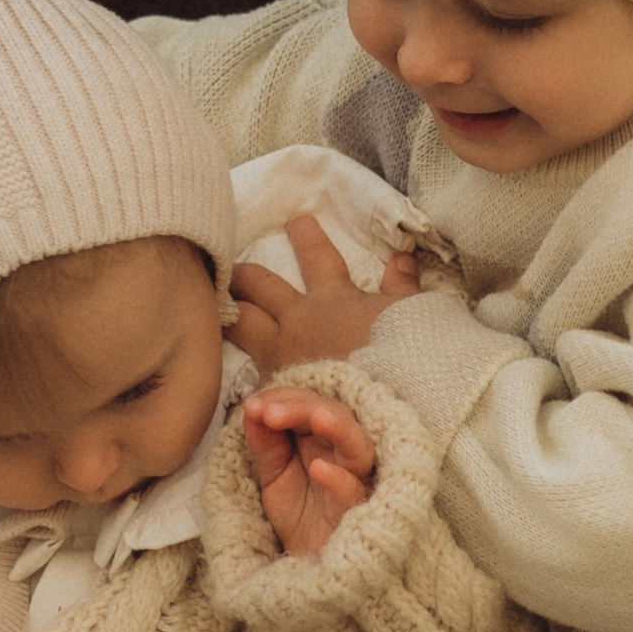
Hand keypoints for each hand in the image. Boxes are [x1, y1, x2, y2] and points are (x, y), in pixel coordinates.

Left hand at [227, 216, 419, 378]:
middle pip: (258, 284)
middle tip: (232, 266)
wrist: (389, 411)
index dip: (306, 235)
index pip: (315, 257)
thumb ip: (402, 289)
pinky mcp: (272, 392)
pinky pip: (246, 369)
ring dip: (229, 310)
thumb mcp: (414, 318)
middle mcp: (299, 322)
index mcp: (333, 299)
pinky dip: (238, 358)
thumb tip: (401, 259)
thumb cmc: (407, 361)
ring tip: (219, 305)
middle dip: (244, 272)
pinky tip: (230, 360)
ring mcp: (280, 356)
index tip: (296, 220)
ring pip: (239, 322)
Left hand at [243, 390, 375, 557]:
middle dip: (301, 407)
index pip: (312, 404)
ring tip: (315, 417)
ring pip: (359, 447)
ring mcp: (355, 482)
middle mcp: (345, 455)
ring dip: (337, 427)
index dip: (284, 398)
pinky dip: (340, 479)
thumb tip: (251, 408)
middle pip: (337, 415)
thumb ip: (265, 444)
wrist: (308, 567)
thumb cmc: (301, 517)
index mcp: (325, 441)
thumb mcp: (273, 476)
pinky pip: (355, 493)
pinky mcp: (356, 513)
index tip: (255, 406)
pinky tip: (319, 469)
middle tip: (267, 411)